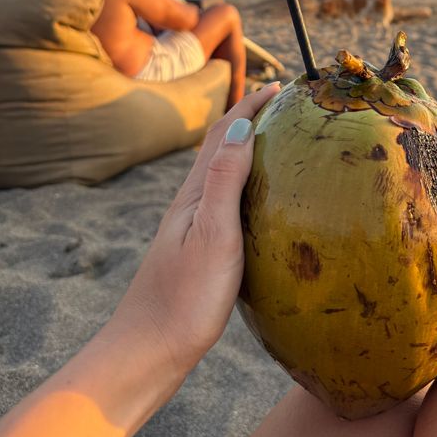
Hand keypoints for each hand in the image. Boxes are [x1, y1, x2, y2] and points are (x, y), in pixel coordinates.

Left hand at [107, 82, 279, 377]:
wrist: (149, 350)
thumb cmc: (185, 296)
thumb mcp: (213, 234)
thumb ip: (226, 179)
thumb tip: (241, 125)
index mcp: (197, 193)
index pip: (224, 134)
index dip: (251, 105)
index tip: (281, 86)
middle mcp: (193, 202)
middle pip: (221, 147)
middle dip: (250, 120)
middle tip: (286, 108)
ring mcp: (193, 226)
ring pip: (224, 174)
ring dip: (248, 150)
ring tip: (282, 146)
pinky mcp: (199, 250)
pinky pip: (227, 201)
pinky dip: (247, 185)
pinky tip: (263, 206)